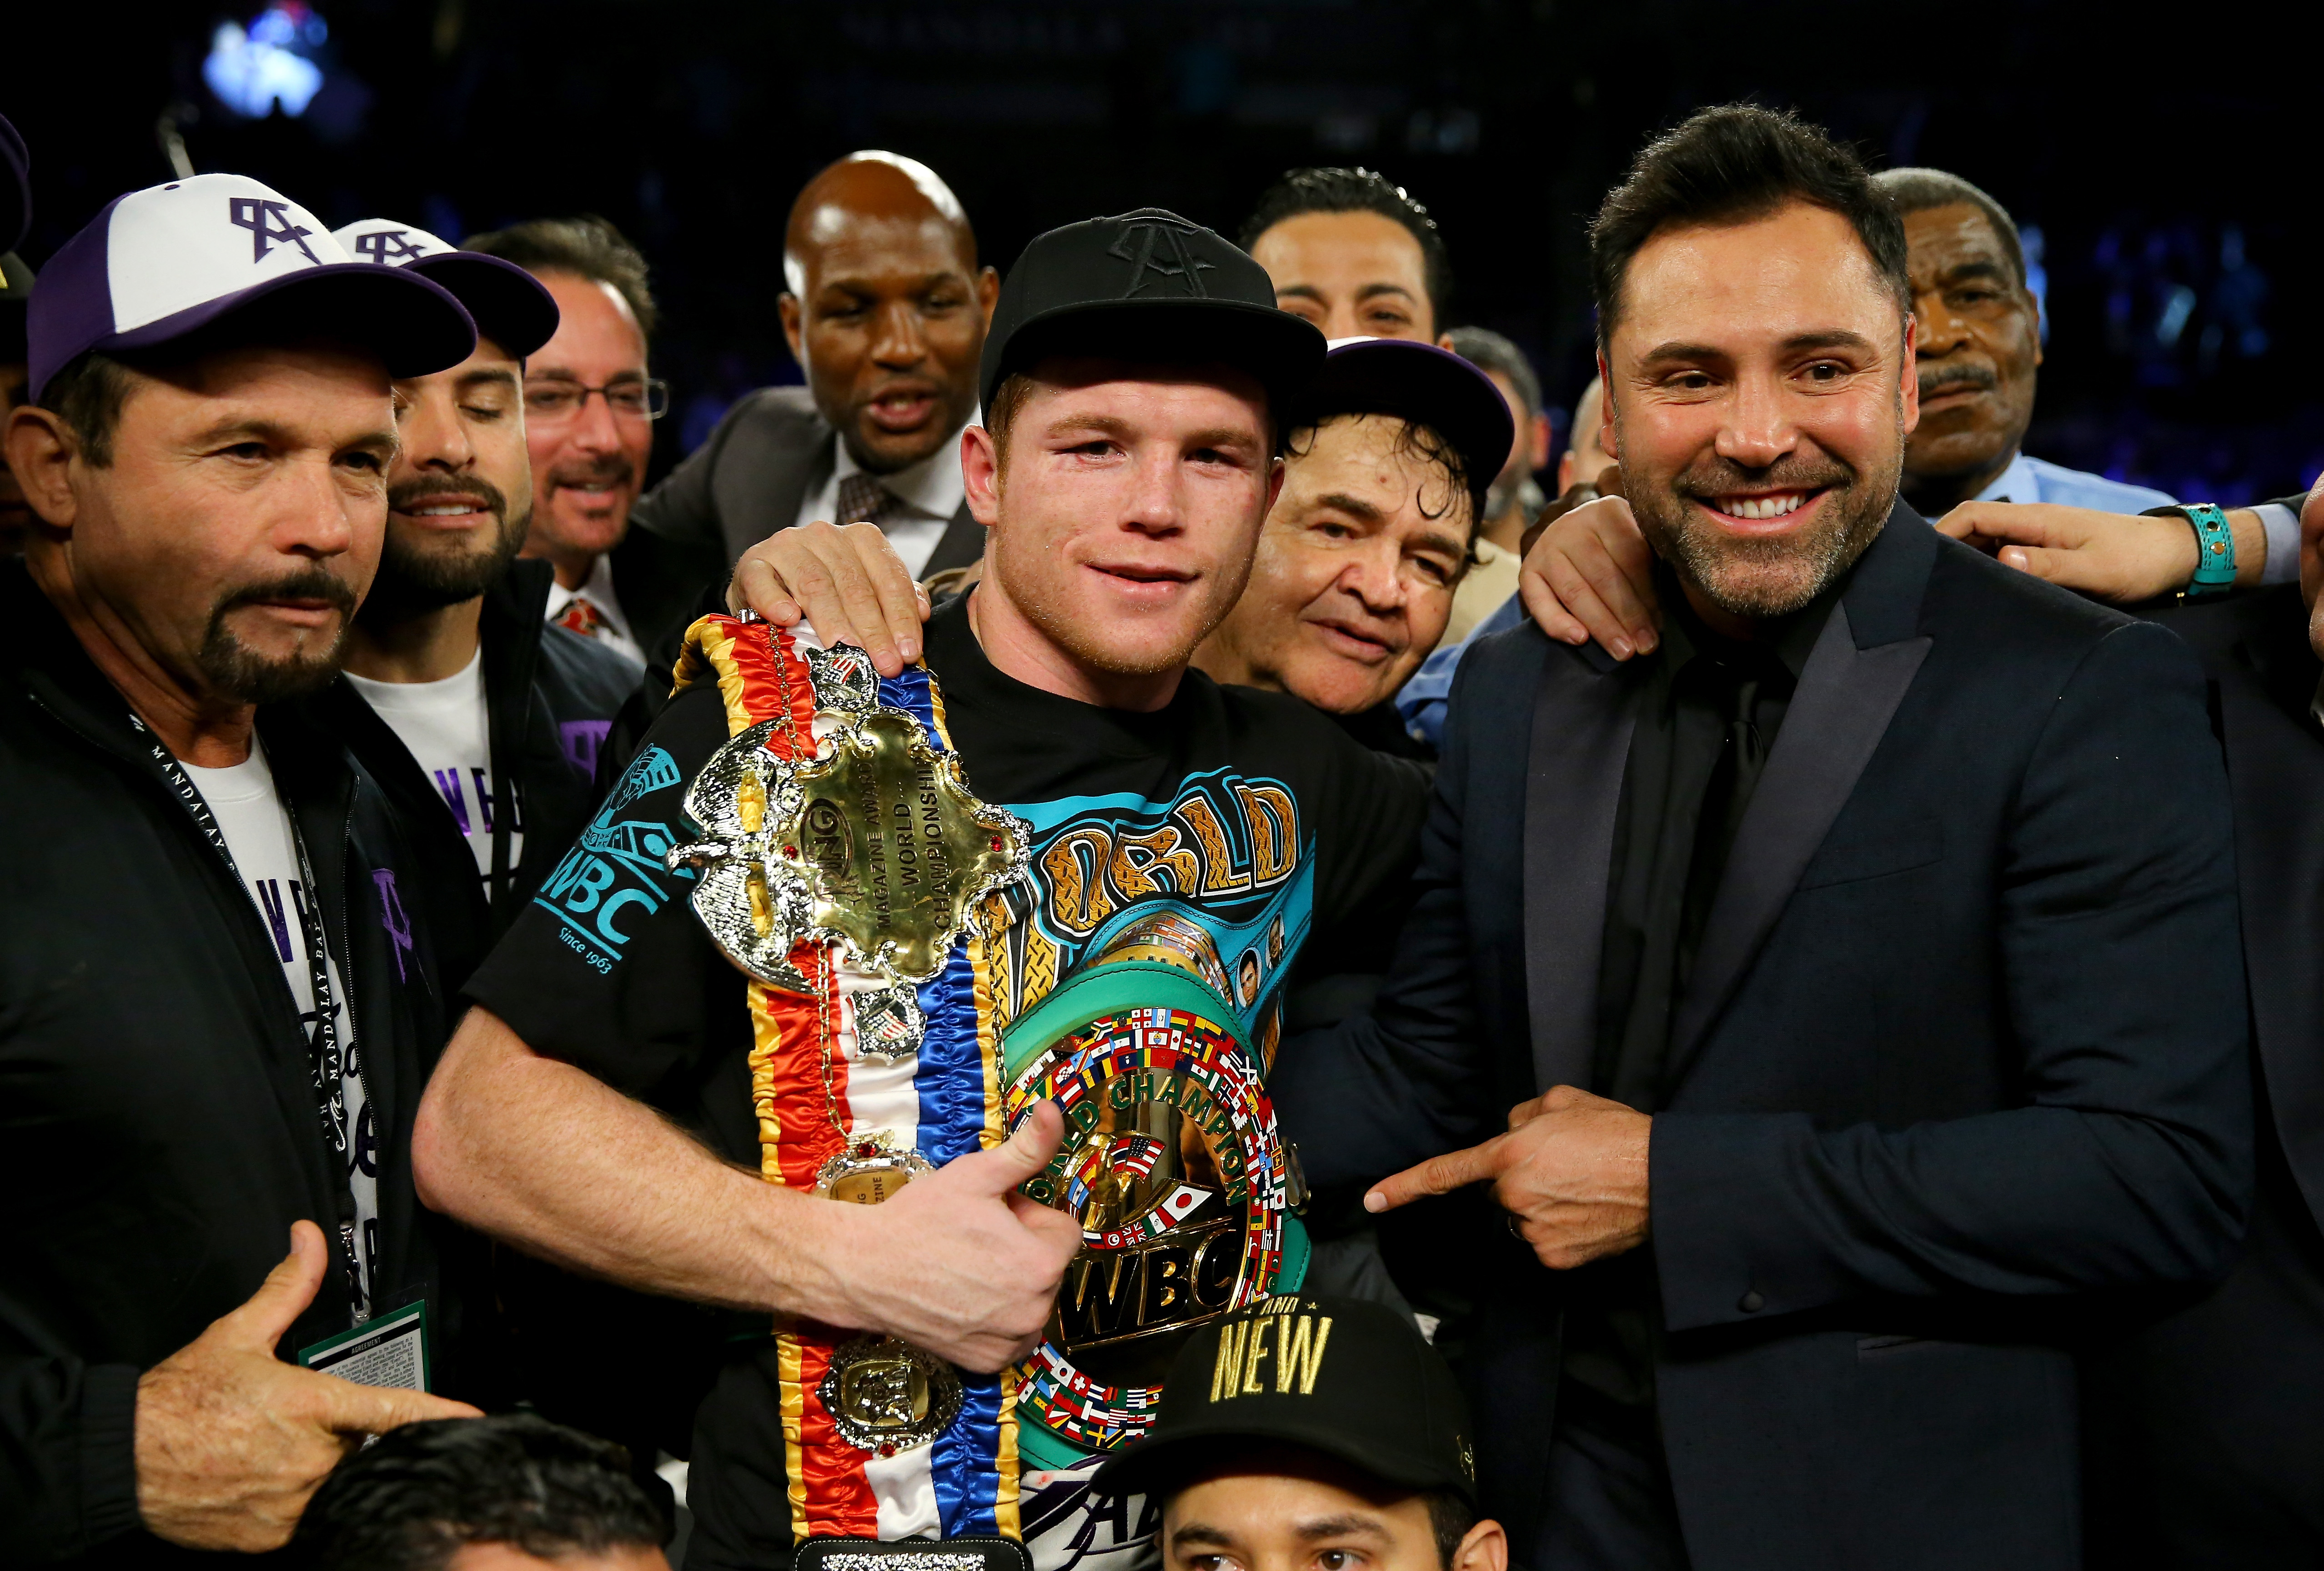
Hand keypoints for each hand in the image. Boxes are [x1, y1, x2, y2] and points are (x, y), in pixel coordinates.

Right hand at [134, 1222, 480, 1550]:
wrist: (123, 1460)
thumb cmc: (179, 1400)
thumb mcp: (237, 1334)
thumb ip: (287, 1289)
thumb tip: (308, 1238)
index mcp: (310, 1407)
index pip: (392, 1410)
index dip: (437, 1415)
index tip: (475, 1421)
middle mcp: (309, 1460)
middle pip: (362, 1447)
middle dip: (346, 1434)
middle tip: (297, 1424)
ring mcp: (290, 1504)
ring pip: (337, 1484)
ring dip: (322, 1468)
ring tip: (275, 1452)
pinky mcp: (270, 1537)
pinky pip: (306, 1519)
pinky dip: (298, 1501)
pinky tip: (262, 1481)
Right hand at [727, 520, 932, 676]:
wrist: (765, 585)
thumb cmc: (822, 591)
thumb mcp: (863, 589)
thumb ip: (896, 596)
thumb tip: (923, 611)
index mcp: (861, 539)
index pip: (888, 577)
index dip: (901, 616)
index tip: (909, 652)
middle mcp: (825, 536)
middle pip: (855, 585)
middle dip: (874, 629)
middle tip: (884, 664)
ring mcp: (787, 547)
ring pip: (815, 584)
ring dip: (833, 621)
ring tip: (847, 651)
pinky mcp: (753, 563)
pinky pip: (763, 580)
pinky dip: (776, 599)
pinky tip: (788, 618)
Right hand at [832, 1102, 1082, 1371]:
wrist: (863, 1269)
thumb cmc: (918, 1220)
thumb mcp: (977, 1174)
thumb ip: (1027, 1147)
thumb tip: (1053, 1109)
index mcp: (1041, 1264)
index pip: (1064, 1230)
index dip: (1029, 1215)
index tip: (995, 1213)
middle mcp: (1035, 1310)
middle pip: (1047, 1265)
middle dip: (1021, 1247)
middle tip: (975, 1236)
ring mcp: (1010, 1341)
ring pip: (1031, 1298)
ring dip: (1011, 1282)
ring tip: (966, 1265)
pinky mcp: (987, 1363)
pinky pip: (1011, 1334)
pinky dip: (996, 1318)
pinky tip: (963, 1297)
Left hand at [1365, 1085, 1650, 1270]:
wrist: (1665, 1178)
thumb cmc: (1617, 1134)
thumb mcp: (1564, 1102)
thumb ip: (1523, 1115)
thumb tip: (1510, 1131)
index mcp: (1510, 1154)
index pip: (1446, 1172)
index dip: (1404, 1186)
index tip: (1372, 1201)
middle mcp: (1515, 1196)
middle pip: (1497, 1192)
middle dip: (1518, 1180)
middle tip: (1563, 1166)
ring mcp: (1534, 1231)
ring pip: (1521, 1218)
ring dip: (1540, 1205)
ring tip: (1582, 1188)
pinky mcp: (1555, 1256)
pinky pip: (1543, 1241)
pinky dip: (1560, 1229)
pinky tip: (1588, 1212)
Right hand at [1518, 490, 1661, 660]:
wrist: (1576, 535)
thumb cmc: (1618, 547)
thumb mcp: (1639, 543)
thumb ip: (1649, 568)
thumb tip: (1657, 621)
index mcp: (1608, 511)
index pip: (1631, 557)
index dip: (1647, 596)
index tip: (1659, 629)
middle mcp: (1573, 524)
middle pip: (1603, 576)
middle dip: (1627, 616)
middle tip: (1644, 648)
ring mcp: (1546, 546)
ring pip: (1575, 592)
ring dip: (1601, 626)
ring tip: (1622, 652)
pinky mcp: (1527, 570)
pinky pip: (1540, 603)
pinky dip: (1558, 623)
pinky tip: (1580, 640)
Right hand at [1935, 501, 2261, 604]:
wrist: (2179, 555)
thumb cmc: (2138, 562)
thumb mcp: (2096, 569)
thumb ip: (2049, 565)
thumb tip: (2003, 559)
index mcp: (2039, 519)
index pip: (1974, 515)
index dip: (1941, 532)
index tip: (1920, 560)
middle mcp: (2034, 524)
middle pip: (1974, 529)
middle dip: (1946, 551)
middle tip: (1927, 585)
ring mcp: (2041, 537)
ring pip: (1989, 544)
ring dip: (1968, 563)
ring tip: (1951, 594)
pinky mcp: (2050, 552)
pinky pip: (2007, 556)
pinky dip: (1990, 571)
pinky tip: (1987, 595)